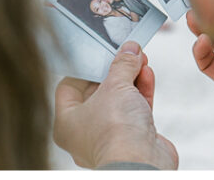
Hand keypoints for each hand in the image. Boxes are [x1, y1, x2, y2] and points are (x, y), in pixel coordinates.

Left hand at [54, 41, 177, 169]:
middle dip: (114, 69)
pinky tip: (146, 73)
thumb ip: (122, 64)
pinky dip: (141, 91)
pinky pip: (135, 110)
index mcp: (67, 122)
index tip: (98, 52)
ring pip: (119, 100)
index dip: (85, 67)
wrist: (142, 164)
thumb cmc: (115, 133)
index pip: (68, 86)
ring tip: (139, 58)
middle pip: (98, 90)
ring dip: (131, 77)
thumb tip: (129, 50)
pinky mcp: (132, 139)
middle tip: (124, 52)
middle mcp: (86, 132)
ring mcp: (110, 136)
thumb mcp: (115, 85)